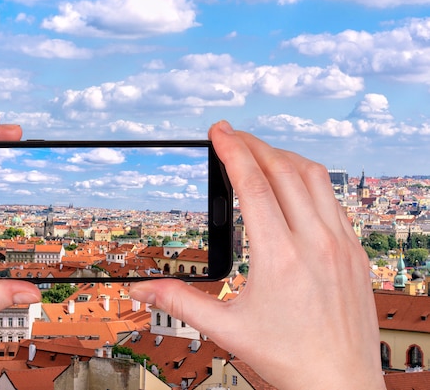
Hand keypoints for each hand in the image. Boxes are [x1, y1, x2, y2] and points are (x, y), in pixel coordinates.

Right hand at [130, 121, 385, 389]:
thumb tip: (141, 291)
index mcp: (280, 258)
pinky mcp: (355, 252)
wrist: (341, 384)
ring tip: (260, 152)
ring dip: (284, 157)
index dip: (232, 151)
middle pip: (283, 170)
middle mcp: (316, 243)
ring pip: (315, 177)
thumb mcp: (227, 329)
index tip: (219, 131)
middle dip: (254, 144)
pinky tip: (294, 184)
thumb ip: (180, 303)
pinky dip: (309, 179)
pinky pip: (333, 199)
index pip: (253, 185)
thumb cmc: (289, 359)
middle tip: (231, 135)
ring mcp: (341, 245)